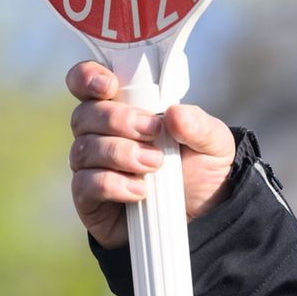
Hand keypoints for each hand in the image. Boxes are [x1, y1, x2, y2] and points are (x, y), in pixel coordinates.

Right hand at [66, 61, 236, 248]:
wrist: (202, 218)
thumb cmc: (200, 170)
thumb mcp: (213, 143)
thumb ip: (198, 125)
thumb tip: (173, 114)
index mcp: (121, 107)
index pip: (86, 82)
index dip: (87, 77)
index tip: (109, 86)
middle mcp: (98, 134)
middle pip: (83, 115)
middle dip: (117, 120)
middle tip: (153, 132)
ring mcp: (90, 166)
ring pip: (84, 149)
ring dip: (120, 153)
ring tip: (155, 165)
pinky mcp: (89, 199)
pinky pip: (85, 185)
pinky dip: (112, 184)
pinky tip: (140, 191)